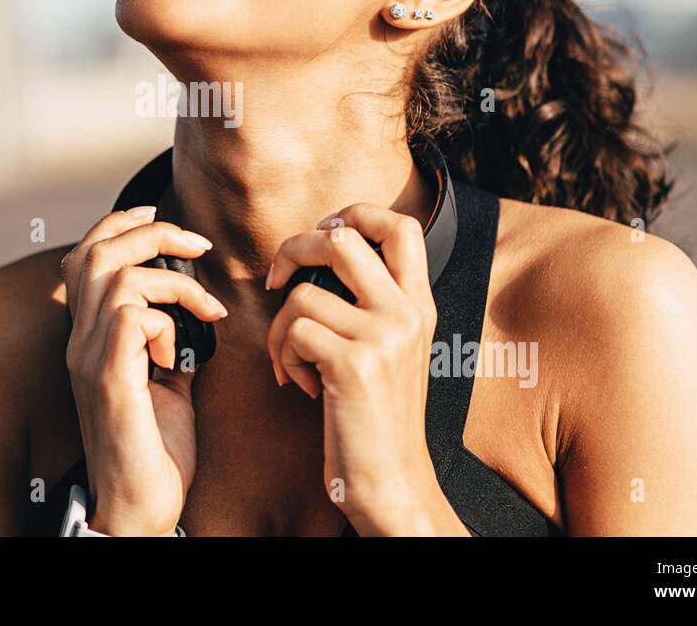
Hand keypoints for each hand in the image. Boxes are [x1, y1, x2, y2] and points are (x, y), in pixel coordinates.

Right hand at [61, 206, 226, 535]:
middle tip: (198, 245)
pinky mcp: (110, 380)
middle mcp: (80, 341)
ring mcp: (90, 359)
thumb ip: (170, 340)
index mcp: (90, 336)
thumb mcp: (168, 382)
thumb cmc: (155, 450)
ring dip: (171, 281)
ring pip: (116, 275)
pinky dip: (165, 322)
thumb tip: (195, 310)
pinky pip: (132, 317)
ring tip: (205, 310)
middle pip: (99, 250)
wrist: (138, 508)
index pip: (87, 254)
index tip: (160, 216)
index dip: (119, 224)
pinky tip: (178, 355)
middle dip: (153, 233)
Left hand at [265, 203, 464, 534]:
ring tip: (295, 364)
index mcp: (419, 306)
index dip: (353, 213)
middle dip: (293, 249)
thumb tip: (321, 251)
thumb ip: (371, 303)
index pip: (400, 226)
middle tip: (277, 279)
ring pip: (302, 294)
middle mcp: (407, 313)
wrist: (392, 483)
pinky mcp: (354, 364)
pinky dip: (284, 358)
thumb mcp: (392, 351)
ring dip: (280, 330)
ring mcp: (383, 336)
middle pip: (341, 238)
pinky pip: (293, 332)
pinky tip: (303, 386)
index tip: (320, 234)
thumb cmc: (377, 418)